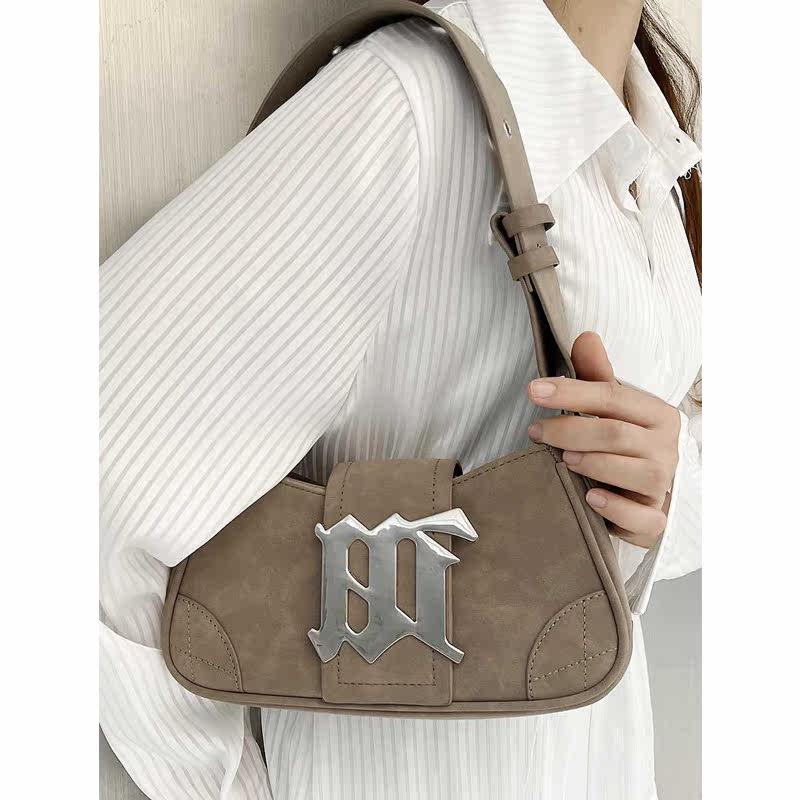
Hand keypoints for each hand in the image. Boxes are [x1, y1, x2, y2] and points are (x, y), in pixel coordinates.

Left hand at [527, 332, 679, 548]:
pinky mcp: (655, 519)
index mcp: (658, 414)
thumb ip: (596, 376)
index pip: (612, 396)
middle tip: (537, 431)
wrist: (643, 495)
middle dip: (570, 430)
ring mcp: (663, 485)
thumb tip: (585, 336)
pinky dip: (615, 507)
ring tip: (562, 460)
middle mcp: (667, 448)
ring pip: (631, 471)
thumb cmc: (623, 446)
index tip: (534, 390)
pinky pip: (641, 516)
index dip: (571, 392)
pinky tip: (591, 498)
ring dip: (591, 463)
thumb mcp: (610, 409)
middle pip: (615, 433)